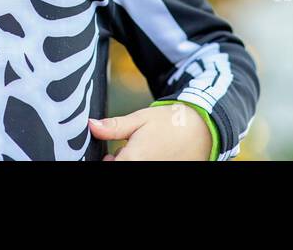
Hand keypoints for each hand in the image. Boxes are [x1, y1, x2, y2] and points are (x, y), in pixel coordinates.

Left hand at [88, 103, 211, 160]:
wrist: (202, 129)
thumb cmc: (169, 122)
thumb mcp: (139, 119)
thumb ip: (114, 127)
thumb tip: (91, 125)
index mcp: (133, 159)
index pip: (108, 167)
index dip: (107, 162)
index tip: (110, 155)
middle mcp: (144, 170)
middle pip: (121, 169)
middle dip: (119, 163)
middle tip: (123, 152)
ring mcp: (157, 172)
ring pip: (135, 171)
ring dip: (132, 164)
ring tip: (142, 153)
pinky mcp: (167, 173)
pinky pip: (151, 170)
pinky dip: (147, 164)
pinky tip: (152, 157)